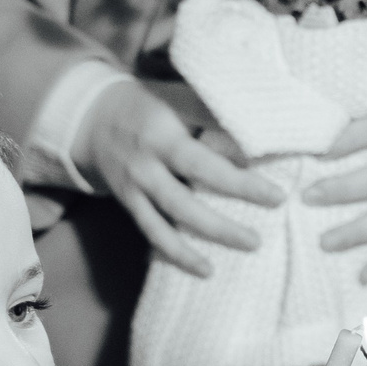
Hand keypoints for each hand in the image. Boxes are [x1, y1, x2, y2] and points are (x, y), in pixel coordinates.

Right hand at [74, 79, 281, 276]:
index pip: (207, 144)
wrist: (90, 120)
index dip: (240, 163)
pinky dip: (179, 253)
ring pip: (176, 213)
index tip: (276, 180)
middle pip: (194, 179)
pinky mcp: (130, 203)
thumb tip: (261, 131)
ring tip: (252, 244)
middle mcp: (149, 156)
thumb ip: (211, 113)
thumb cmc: (148, 107)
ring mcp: (137, 182)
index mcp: (164, 126)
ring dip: (214, 232)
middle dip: (235, 197)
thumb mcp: (176, 97)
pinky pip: (155, 232)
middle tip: (274, 208)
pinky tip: (206, 269)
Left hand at [308, 94, 366, 281]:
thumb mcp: (343, 95)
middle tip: (306, 198)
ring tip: (324, 244)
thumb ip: (304, 104)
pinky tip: (362, 276)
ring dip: (360, 230)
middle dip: (345, 188)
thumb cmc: (357, 106)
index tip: (313, 150)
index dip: (344, 140)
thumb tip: (238, 123)